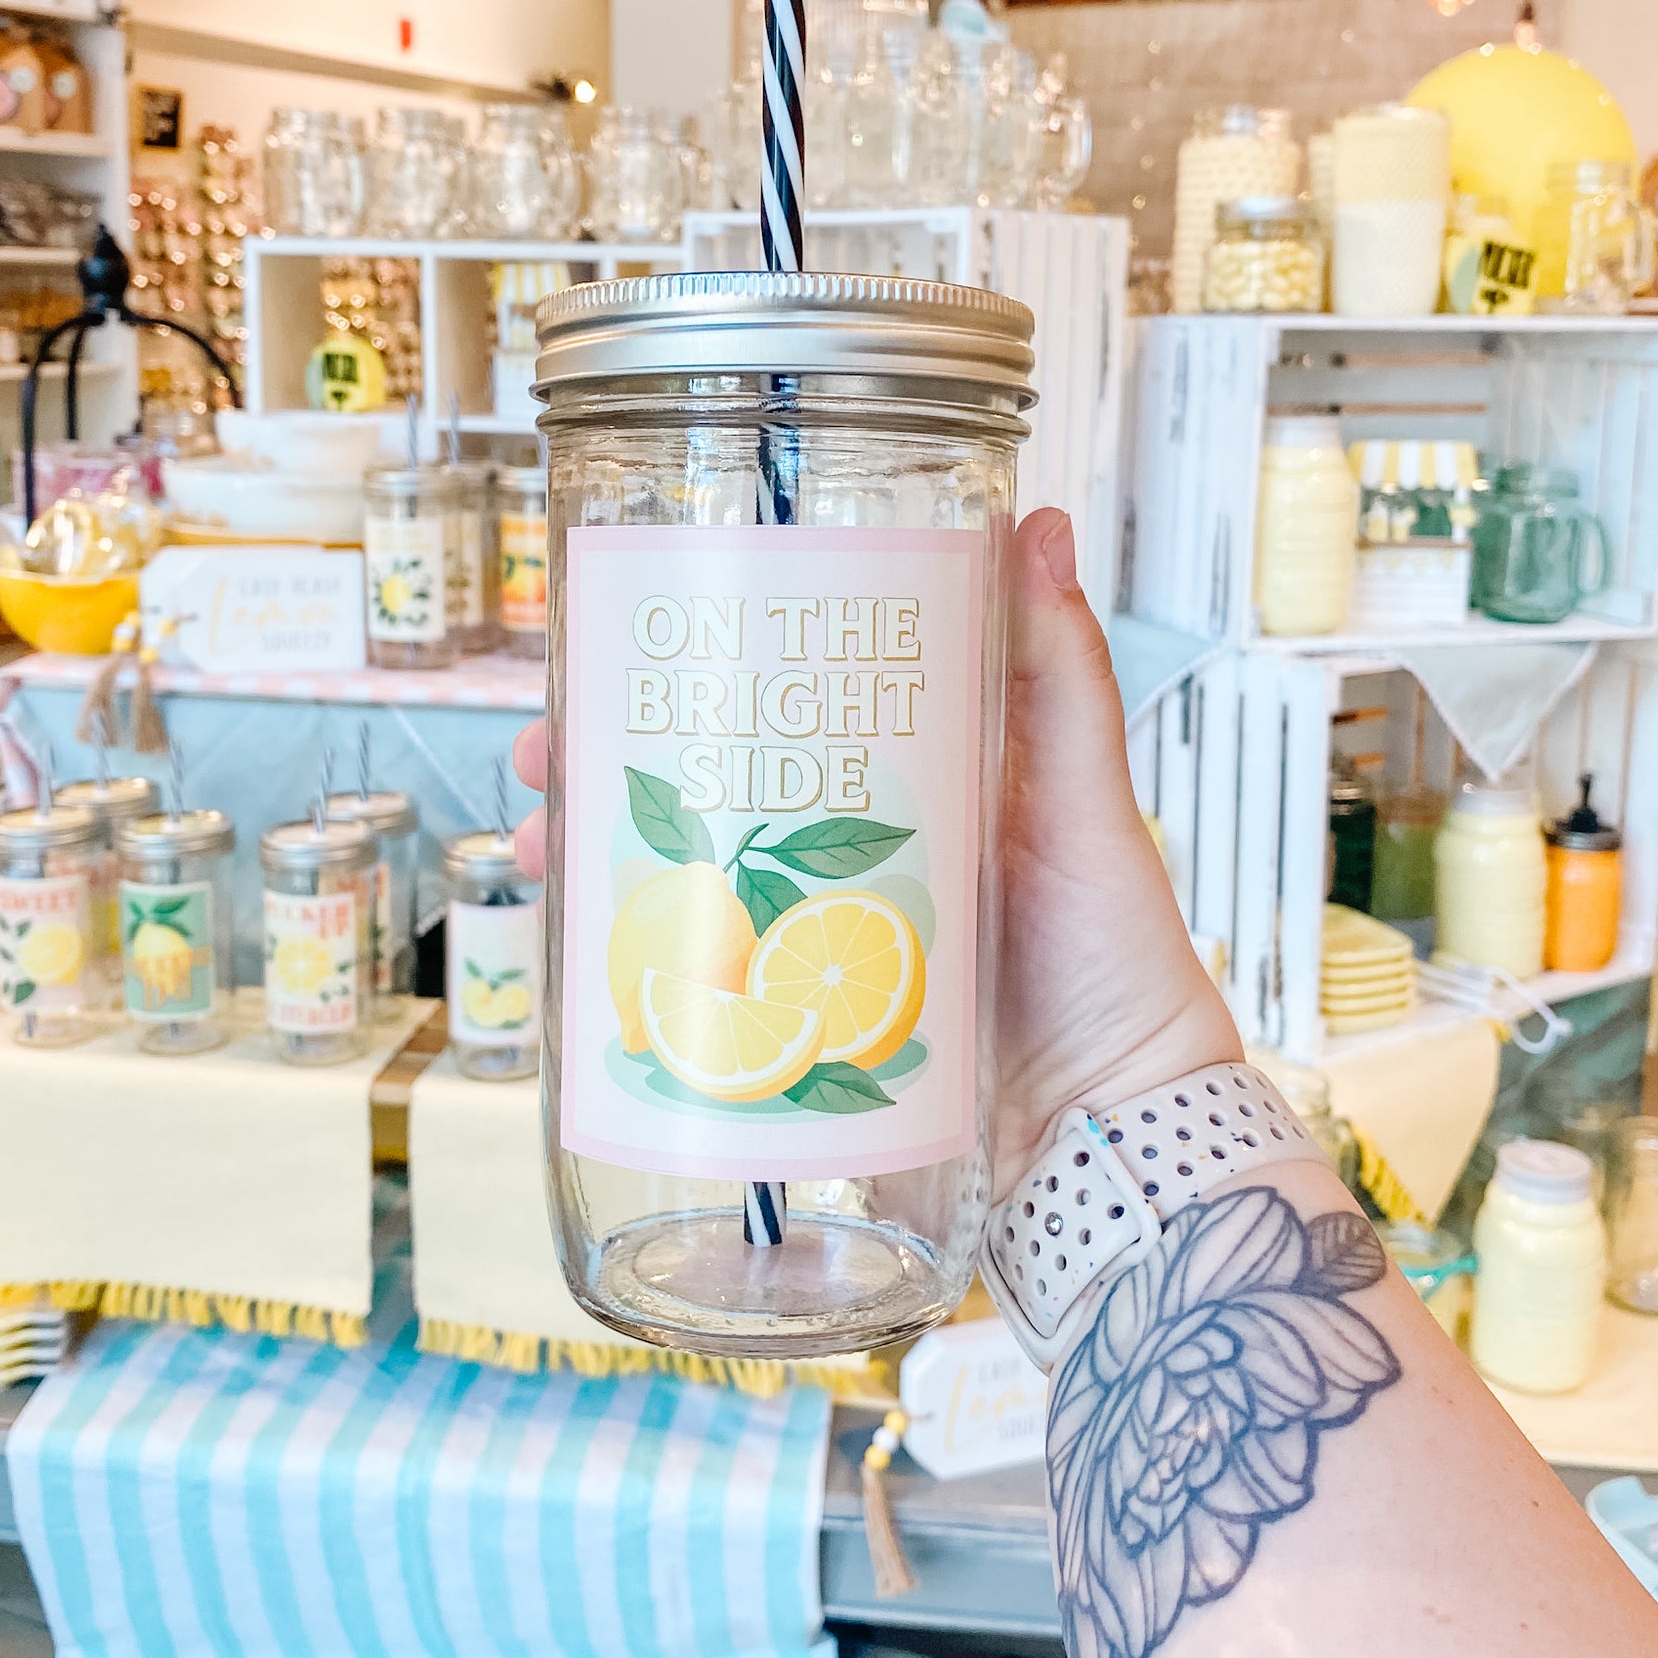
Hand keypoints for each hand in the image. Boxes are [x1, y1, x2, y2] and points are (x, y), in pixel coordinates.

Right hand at [507, 506, 1238, 1196]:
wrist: (1113, 1132)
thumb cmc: (1116, 958)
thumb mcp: (1087, 802)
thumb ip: (1060, 677)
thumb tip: (1038, 525)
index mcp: (903, 789)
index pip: (778, 711)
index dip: (695, 677)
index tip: (624, 643)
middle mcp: (844, 862)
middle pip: (704, 794)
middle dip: (609, 769)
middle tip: (546, 758)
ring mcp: (813, 947)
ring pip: (681, 886)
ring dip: (597, 862)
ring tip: (541, 851)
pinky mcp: (797, 1031)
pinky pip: (698, 991)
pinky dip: (632, 969)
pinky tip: (578, 956)